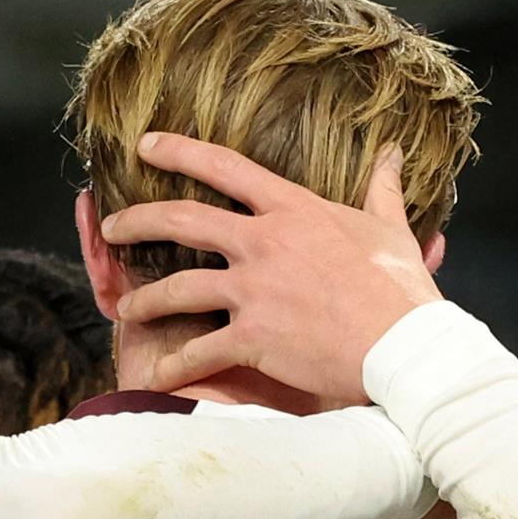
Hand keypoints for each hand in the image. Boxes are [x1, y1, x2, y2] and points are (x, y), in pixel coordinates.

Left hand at [101, 132, 442, 399]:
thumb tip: (390, 153)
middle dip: (137, 220)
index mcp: (295, 211)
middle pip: (181, 219)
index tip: (147, 144)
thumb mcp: (392, 229)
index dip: (180, 151)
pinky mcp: (252, 338)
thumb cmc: (402, 288)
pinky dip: (175, 365)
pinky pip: (198, 350)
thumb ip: (381, 189)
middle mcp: (264, 244)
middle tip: (113, 226)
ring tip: (127, 307)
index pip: (226, 168)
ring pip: (177, 288)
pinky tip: (159, 374)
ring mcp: (253, 291)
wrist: (404, 346)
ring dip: (144, 299)